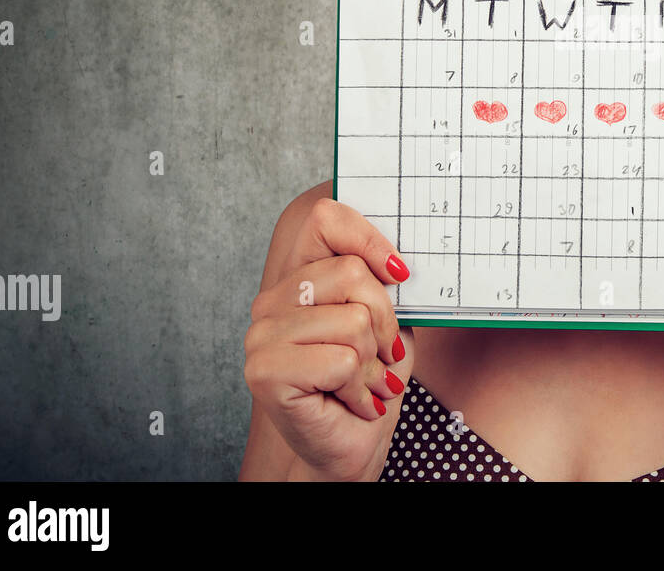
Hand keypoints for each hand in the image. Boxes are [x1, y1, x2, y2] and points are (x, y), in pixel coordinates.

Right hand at [243, 196, 413, 480]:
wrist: (351, 446)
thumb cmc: (371, 380)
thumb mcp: (388, 319)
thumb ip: (384, 281)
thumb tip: (401, 254)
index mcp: (298, 278)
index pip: (325, 218)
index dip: (370, 238)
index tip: (400, 273)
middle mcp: (271, 301)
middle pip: (351, 272)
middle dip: (384, 320)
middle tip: (381, 354)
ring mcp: (261, 336)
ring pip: (353, 321)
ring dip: (373, 361)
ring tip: (364, 381)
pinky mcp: (265, 371)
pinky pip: (342, 360)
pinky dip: (360, 386)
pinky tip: (352, 400)